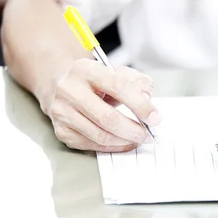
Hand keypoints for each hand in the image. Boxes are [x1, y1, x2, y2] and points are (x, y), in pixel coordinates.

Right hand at [43, 59, 160, 151]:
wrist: (63, 87)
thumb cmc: (96, 82)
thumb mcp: (116, 72)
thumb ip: (137, 82)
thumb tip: (147, 101)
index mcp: (85, 69)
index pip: (117, 87)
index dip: (140, 105)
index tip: (155, 118)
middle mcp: (69, 90)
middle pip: (107, 118)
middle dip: (133, 130)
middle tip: (147, 134)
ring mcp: (62, 112)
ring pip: (100, 135)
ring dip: (125, 141)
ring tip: (138, 138)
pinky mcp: (61, 131)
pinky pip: (92, 145)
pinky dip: (113, 147)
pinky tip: (123, 142)